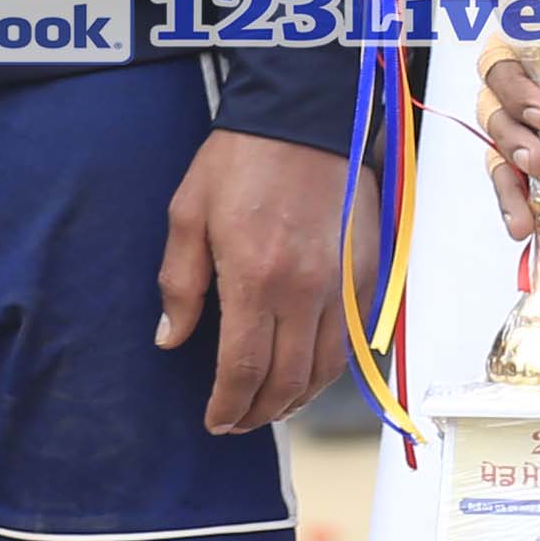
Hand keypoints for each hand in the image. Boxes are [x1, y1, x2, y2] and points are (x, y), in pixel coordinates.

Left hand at [160, 126, 374, 433]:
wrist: (303, 118)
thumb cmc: (238, 161)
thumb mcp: (187, 215)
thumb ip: (179, 284)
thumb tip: (170, 338)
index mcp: (255, 278)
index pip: (245, 368)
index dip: (228, 405)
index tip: (214, 421)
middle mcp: (307, 291)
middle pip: (289, 380)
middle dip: (260, 413)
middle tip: (237, 423)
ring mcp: (344, 284)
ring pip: (326, 369)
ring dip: (297, 399)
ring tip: (269, 408)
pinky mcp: (369, 273)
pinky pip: (353, 340)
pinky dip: (329, 369)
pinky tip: (305, 373)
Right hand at [464, 25, 539, 238]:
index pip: (504, 63)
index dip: (514, 91)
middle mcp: (530, 79)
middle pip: (494, 109)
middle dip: (509, 140)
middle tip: (539, 163)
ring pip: (502, 148)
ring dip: (508, 182)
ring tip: (524, 217)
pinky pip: (529, 177)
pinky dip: (525, 203)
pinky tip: (529, 227)